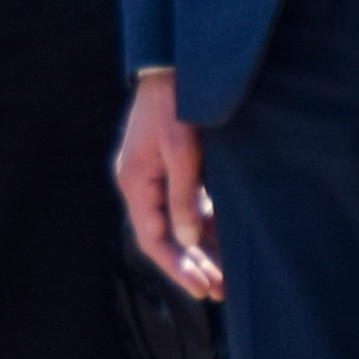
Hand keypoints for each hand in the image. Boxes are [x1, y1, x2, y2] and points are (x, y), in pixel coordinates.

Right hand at [115, 71, 218, 300]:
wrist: (173, 68)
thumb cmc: (175, 102)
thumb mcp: (181, 149)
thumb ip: (184, 196)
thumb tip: (189, 239)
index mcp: (134, 182)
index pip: (152, 237)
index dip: (177, 266)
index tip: (202, 286)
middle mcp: (141, 185)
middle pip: (164, 237)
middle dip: (191, 266)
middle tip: (219, 291)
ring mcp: (156, 179)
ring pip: (178, 226)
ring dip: (200, 252)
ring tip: (224, 278)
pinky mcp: (173, 171)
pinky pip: (187, 209)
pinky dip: (204, 229)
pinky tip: (223, 246)